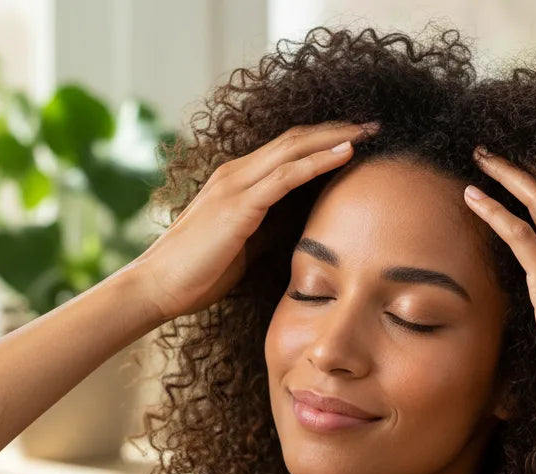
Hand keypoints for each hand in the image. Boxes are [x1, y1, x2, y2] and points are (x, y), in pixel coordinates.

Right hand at [133, 120, 379, 322]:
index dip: (323, 140)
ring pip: (294, 148)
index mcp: (237, 182)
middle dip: (337, 129)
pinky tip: (346, 154)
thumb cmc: (199, 274)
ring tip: (371, 131)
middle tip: (375, 124)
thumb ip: (268, 230)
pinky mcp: (239, 204)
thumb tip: (299, 229)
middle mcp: (236, 173)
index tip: (358, 140)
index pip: (287, 150)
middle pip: (295, 138)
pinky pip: (286, 175)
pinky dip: (319, 161)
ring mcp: (236, 185)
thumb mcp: (244, 247)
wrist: (159, 287)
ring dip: (336, 137)